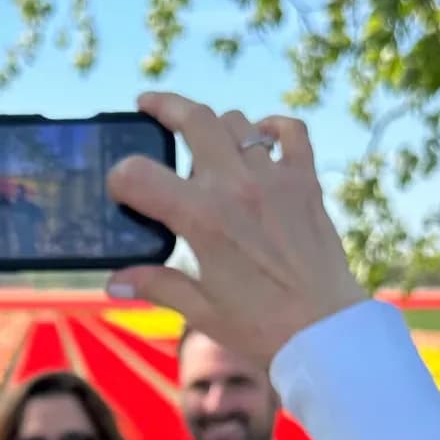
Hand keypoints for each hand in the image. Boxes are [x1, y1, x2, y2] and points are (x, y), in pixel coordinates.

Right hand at [105, 91, 367, 368]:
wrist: (325, 333)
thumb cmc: (261, 328)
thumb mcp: (201, 310)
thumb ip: (156, 285)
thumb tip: (115, 283)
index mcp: (202, 219)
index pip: (140, 175)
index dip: (120, 178)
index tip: (120, 189)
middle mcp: (237, 187)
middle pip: (193, 118)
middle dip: (163, 106)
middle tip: (148, 107)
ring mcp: (275, 179)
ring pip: (236, 122)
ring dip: (214, 127)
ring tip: (204, 145)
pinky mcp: (306, 183)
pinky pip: (292, 132)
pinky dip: (273, 127)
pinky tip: (261, 136)